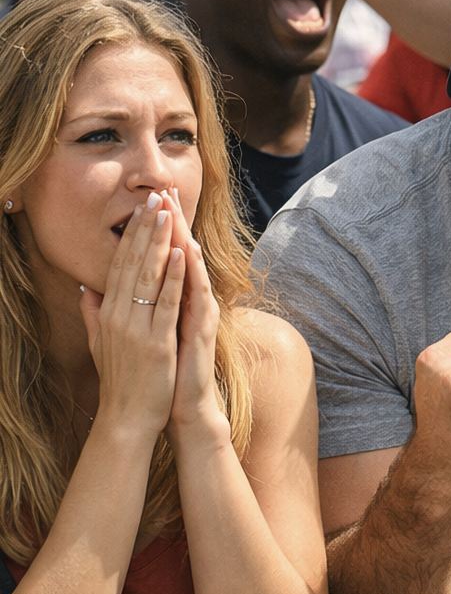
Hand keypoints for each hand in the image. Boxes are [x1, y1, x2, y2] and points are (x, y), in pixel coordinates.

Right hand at [79, 194, 182, 439]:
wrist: (127, 418)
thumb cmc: (120, 380)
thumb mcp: (100, 343)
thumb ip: (93, 314)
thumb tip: (86, 287)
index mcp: (107, 314)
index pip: (119, 266)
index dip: (131, 237)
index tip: (141, 210)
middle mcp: (118, 316)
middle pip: (132, 264)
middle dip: (144, 230)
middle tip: (155, 200)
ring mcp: (136, 328)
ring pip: (148, 277)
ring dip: (159, 244)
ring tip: (167, 215)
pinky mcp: (156, 341)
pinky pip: (165, 303)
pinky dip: (173, 278)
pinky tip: (181, 255)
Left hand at [157, 190, 226, 440]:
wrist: (180, 405)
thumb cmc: (163, 370)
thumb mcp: (144, 332)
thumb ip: (132, 306)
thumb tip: (104, 286)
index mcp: (173, 299)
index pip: (164, 257)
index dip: (156, 228)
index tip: (147, 199)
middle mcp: (190, 300)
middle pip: (181, 253)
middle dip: (172, 221)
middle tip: (165, 189)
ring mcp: (200, 311)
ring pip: (193, 267)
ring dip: (186, 237)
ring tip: (178, 211)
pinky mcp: (204, 327)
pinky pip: (199, 295)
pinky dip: (195, 273)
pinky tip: (193, 253)